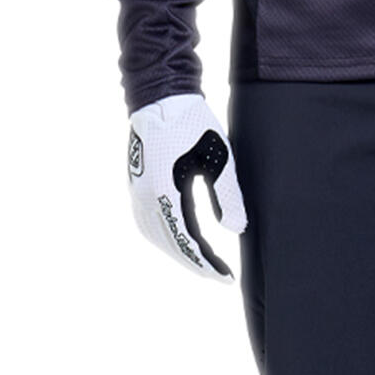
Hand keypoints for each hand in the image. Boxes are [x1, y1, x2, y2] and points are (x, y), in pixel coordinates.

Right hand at [127, 93, 247, 280]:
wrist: (161, 97)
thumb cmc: (193, 122)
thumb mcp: (219, 156)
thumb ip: (228, 194)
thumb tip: (236, 231)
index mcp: (165, 192)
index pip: (187, 240)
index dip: (206, 263)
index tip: (225, 277)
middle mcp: (146, 198)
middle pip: (170, 244)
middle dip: (194, 262)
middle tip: (218, 273)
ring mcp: (137, 192)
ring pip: (156, 237)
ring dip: (178, 251)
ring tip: (202, 260)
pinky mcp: (137, 186)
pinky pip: (148, 223)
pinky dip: (165, 238)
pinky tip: (180, 239)